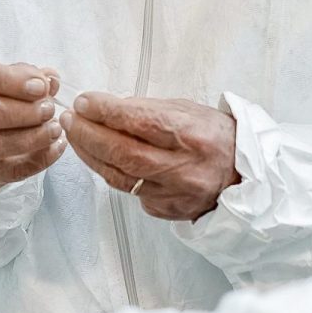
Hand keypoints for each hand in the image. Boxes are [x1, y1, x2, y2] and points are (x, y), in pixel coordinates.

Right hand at [0, 60, 65, 190]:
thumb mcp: (13, 78)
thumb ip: (31, 76)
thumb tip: (51, 81)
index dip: (12, 81)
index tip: (41, 88)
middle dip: (19, 113)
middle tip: (48, 111)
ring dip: (29, 140)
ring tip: (55, 130)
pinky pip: (5, 172)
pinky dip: (35, 162)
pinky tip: (55, 148)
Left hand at [60, 94, 239, 221]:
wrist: (242, 176)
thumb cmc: (215, 138)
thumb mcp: (188, 110)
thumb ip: (149, 109)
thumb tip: (109, 107)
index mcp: (192, 135)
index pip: (140, 121)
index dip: (106, 111)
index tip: (85, 101)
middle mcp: (183, 167)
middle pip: (123, 152)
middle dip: (89, 134)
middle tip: (69, 119)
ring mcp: (173, 193)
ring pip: (119, 176)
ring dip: (91, 155)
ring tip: (75, 136)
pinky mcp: (165, 210)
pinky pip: (129, 191)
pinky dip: (111, 173)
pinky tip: (100, 159)